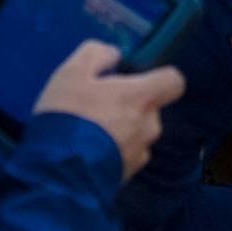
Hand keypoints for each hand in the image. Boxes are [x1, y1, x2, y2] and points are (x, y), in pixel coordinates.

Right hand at [34, 41, 185, 179]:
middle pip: (150, 109)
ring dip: (120, 131)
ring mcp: (141, 154)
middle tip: (96, 108)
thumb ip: (96, 54)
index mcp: (141, 98)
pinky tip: (88, 154)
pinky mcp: (129, 175)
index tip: (134, 80)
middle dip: (128, 106)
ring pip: (138, 134)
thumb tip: (114, 54)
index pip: (174, 81)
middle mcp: (149, 126)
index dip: (158, 77)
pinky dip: (114, 153)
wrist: (57, 174)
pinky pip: (127, 157)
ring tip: (88, 134)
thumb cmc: (68, 117)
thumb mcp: (71, 73)